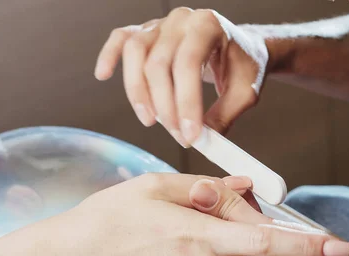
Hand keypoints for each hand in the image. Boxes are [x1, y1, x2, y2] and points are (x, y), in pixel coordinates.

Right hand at [95, 8, 267, 144]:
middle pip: (158, 62)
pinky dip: (110, 56)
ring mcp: (161, 23)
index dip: (186, 103)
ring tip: (150, 120)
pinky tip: (103, 75)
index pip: (188, 64)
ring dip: (138, 91)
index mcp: (209, 25)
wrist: (243, 47)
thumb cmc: (245, 67)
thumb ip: (224, 116)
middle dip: (165, 106)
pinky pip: (121, 38)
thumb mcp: (244, 93)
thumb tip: (202, 142)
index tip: (190, 136)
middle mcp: (181, 20)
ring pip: (135, 52)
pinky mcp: (147, 32)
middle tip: (177, 135)